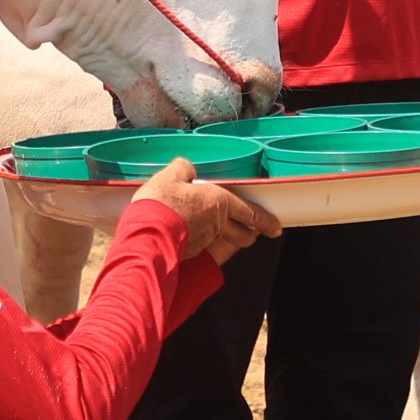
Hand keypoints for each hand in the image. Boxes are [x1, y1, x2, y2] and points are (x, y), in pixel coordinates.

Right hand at [129, 159, 277, 266]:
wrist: (145, 236)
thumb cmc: (160, 205)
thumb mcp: (170, 176)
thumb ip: (182, 169)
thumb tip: (186, 167)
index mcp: (218, 202)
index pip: (250, 212)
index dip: (265, 220)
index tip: (275, 227)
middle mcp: (216, 224)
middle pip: (242, 234)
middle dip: (250, 234)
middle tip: (252, 232)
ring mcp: (204, 241)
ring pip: (221, 240)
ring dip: (222, 236)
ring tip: (214, 230)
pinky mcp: (190, 253)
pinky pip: (200, 245)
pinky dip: (198, 240)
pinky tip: (186, 233)